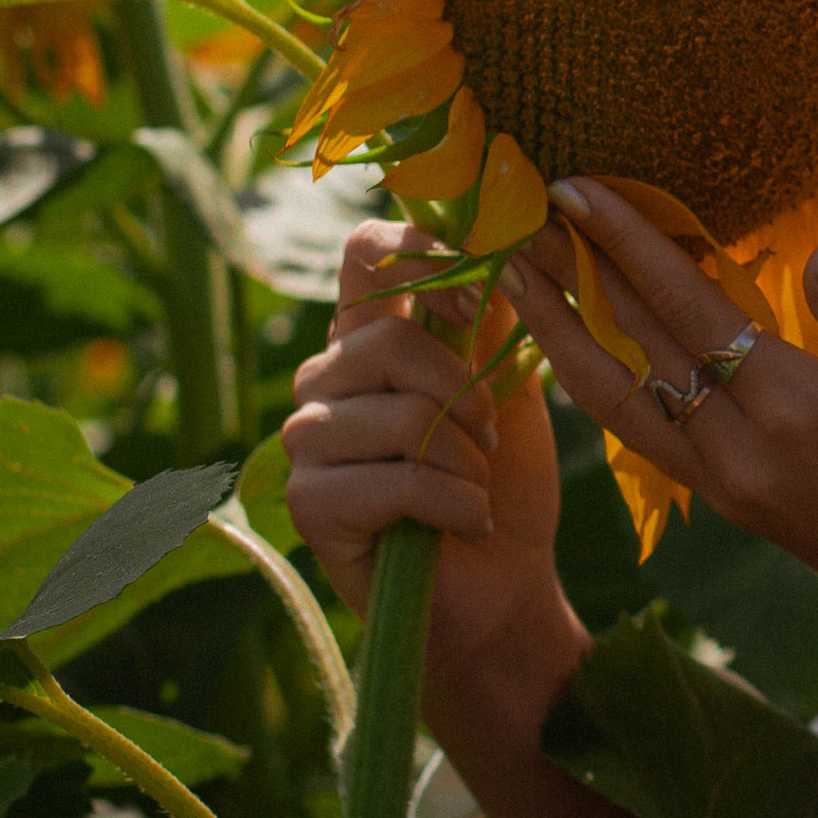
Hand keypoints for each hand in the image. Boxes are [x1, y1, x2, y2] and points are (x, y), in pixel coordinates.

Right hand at [284, 221, 577, 685]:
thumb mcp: (509, 379)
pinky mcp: (309, 504)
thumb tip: (497, 231)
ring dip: (463, 459)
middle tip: (489, 438)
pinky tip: (465, 525)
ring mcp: (308, 442)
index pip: (365, 251)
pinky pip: (393, 480)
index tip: (478, 302)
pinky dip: (453, 505)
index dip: (422, 255)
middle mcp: (326, 378)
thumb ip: (491, 309)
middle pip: (388, 338)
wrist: (505, 587)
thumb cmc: (504, 477)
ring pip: (396, 414)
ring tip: (475, 487)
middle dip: (464, 394)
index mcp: (371, 335)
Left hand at [512, 178, 817, 642]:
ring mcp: (722, 480)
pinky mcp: (723, 497)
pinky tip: (574, 346)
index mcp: (793, 410)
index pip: (690, 308)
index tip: (579, 187)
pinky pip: (640, 429)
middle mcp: (738, 449)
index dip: (630, 243)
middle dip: (576, 273)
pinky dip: (598, 379)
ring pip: (619, 397)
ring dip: (561, 333)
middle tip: (520, 209)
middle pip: (636, 346)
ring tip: (515, 274)